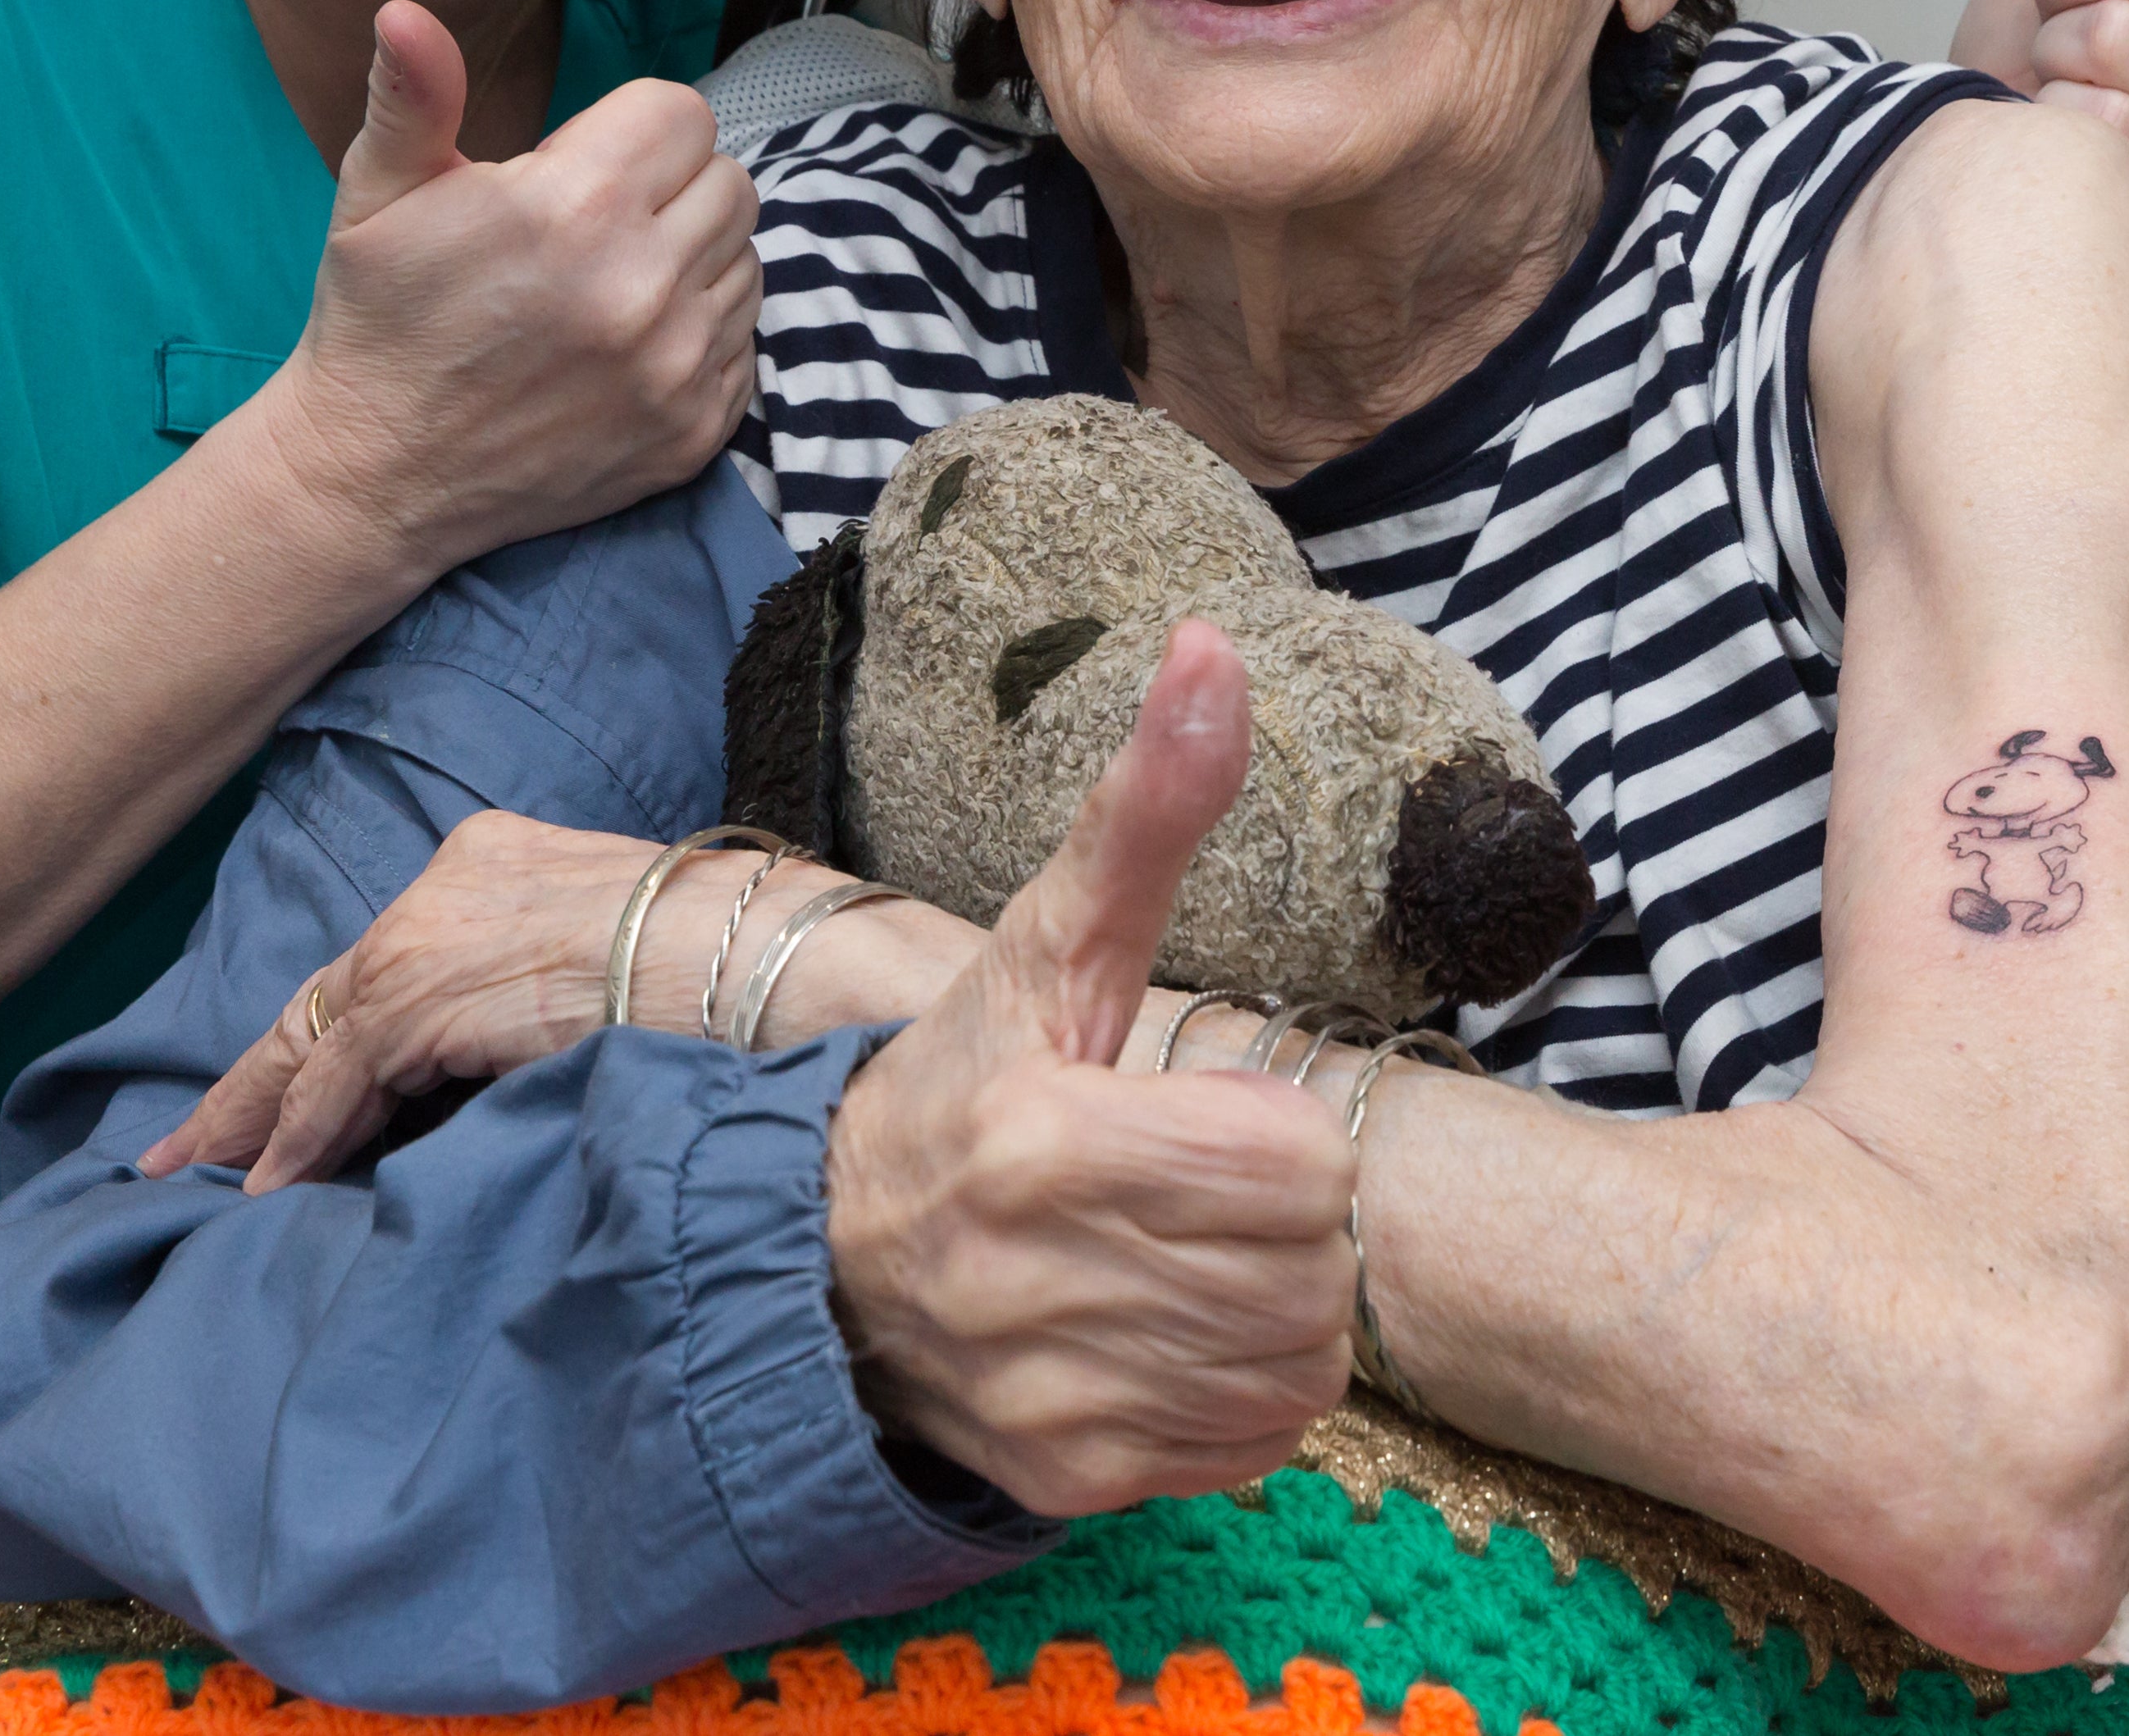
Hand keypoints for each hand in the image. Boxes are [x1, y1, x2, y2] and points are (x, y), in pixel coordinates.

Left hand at [141, 812, 958, 1193]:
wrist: (766, 957)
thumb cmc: (727, 973)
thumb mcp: (610, 972)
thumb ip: (530, 1006)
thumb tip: (481, 1085)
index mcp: (500, 861)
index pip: (383, 964)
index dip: (317, 1039)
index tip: (263, 1098)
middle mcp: (453, 877)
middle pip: (328, 993)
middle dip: (254, 1081)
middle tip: (182, 1151)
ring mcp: (436, 927)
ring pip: (318, 1033)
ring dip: (261, 1120)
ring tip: (203, 1183)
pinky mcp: (431, 987)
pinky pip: (341, 1077)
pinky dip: (301, 1136)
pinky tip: (271, 1190)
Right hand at [256, 2, 759, 583]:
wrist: (376, 475)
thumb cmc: (379, 318)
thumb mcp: (376, 195)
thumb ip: (414, 95)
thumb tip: (405, 10)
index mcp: (576, 209)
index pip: (683, 114)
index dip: (631, 128)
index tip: (575, 164)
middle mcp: (643, 287)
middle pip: (728, 181)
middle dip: (669, 185)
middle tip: (592, 223)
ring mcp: (677, 366)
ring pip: (747, 259)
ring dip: (692, 256)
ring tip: (607, 281)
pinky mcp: (695, 429)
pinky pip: (745, 341)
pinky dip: (701, 332)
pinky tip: (626, 342)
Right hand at [822, 618, 1357, 1511]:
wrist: (820, 1261)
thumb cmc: (962, 1084)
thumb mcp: (1050, 944)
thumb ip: (1144, 807)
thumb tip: (1212, 646)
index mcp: (1042, 1144)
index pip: (1294, 1162)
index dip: (1272, 1130)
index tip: (1200, 1115)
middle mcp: (1037, 1287)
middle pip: (1308, 1269)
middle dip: (1283, 1218)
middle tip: (1202, 1186)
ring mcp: (1053, 1401)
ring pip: (1298, 1365)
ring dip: (1277, 1306)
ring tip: (1191, 1254)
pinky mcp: (1068, 1482)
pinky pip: (1255, 1443)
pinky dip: (1245, 1391)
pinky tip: (1171, 1331)